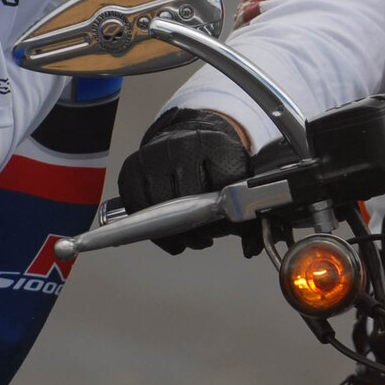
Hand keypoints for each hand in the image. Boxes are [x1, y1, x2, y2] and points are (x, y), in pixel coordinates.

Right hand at [116, 108, 251, 254]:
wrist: (190, 136)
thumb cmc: (215, 163)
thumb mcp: (238, 177)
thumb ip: (248, 213)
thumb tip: (251, 248)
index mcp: (215, 145)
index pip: (222, 184)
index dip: (226, 213)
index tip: (228, 225)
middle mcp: (181, 145)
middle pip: (189, 198)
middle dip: (199, 227)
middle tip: (207, 237)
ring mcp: (154, 156)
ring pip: (161, 206)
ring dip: (176, 232)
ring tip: (190, 237)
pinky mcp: (133, 167)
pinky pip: (137, 207)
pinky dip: (153, 230)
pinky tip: (170, 234)